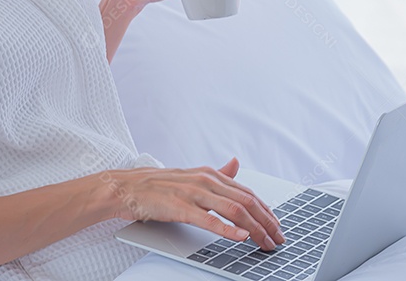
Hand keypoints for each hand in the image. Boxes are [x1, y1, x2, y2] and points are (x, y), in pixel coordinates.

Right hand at [108, 157, 285, 250]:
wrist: (127, 187)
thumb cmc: (158, 185)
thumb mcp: (192, 175)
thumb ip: (217, 173)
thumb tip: (236, 163)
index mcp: (211, 174)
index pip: (248, 192)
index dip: (266, 210)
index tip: (277, 225)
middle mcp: (206, 181)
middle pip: (246, 201)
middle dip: (266, 222)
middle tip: (278, 238)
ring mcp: (194, 193)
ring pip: (234, 210)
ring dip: (254, 228)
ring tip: (265, 242)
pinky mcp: (181, 207)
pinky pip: (209, 219)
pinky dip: (228, 229)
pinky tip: (241, 236)